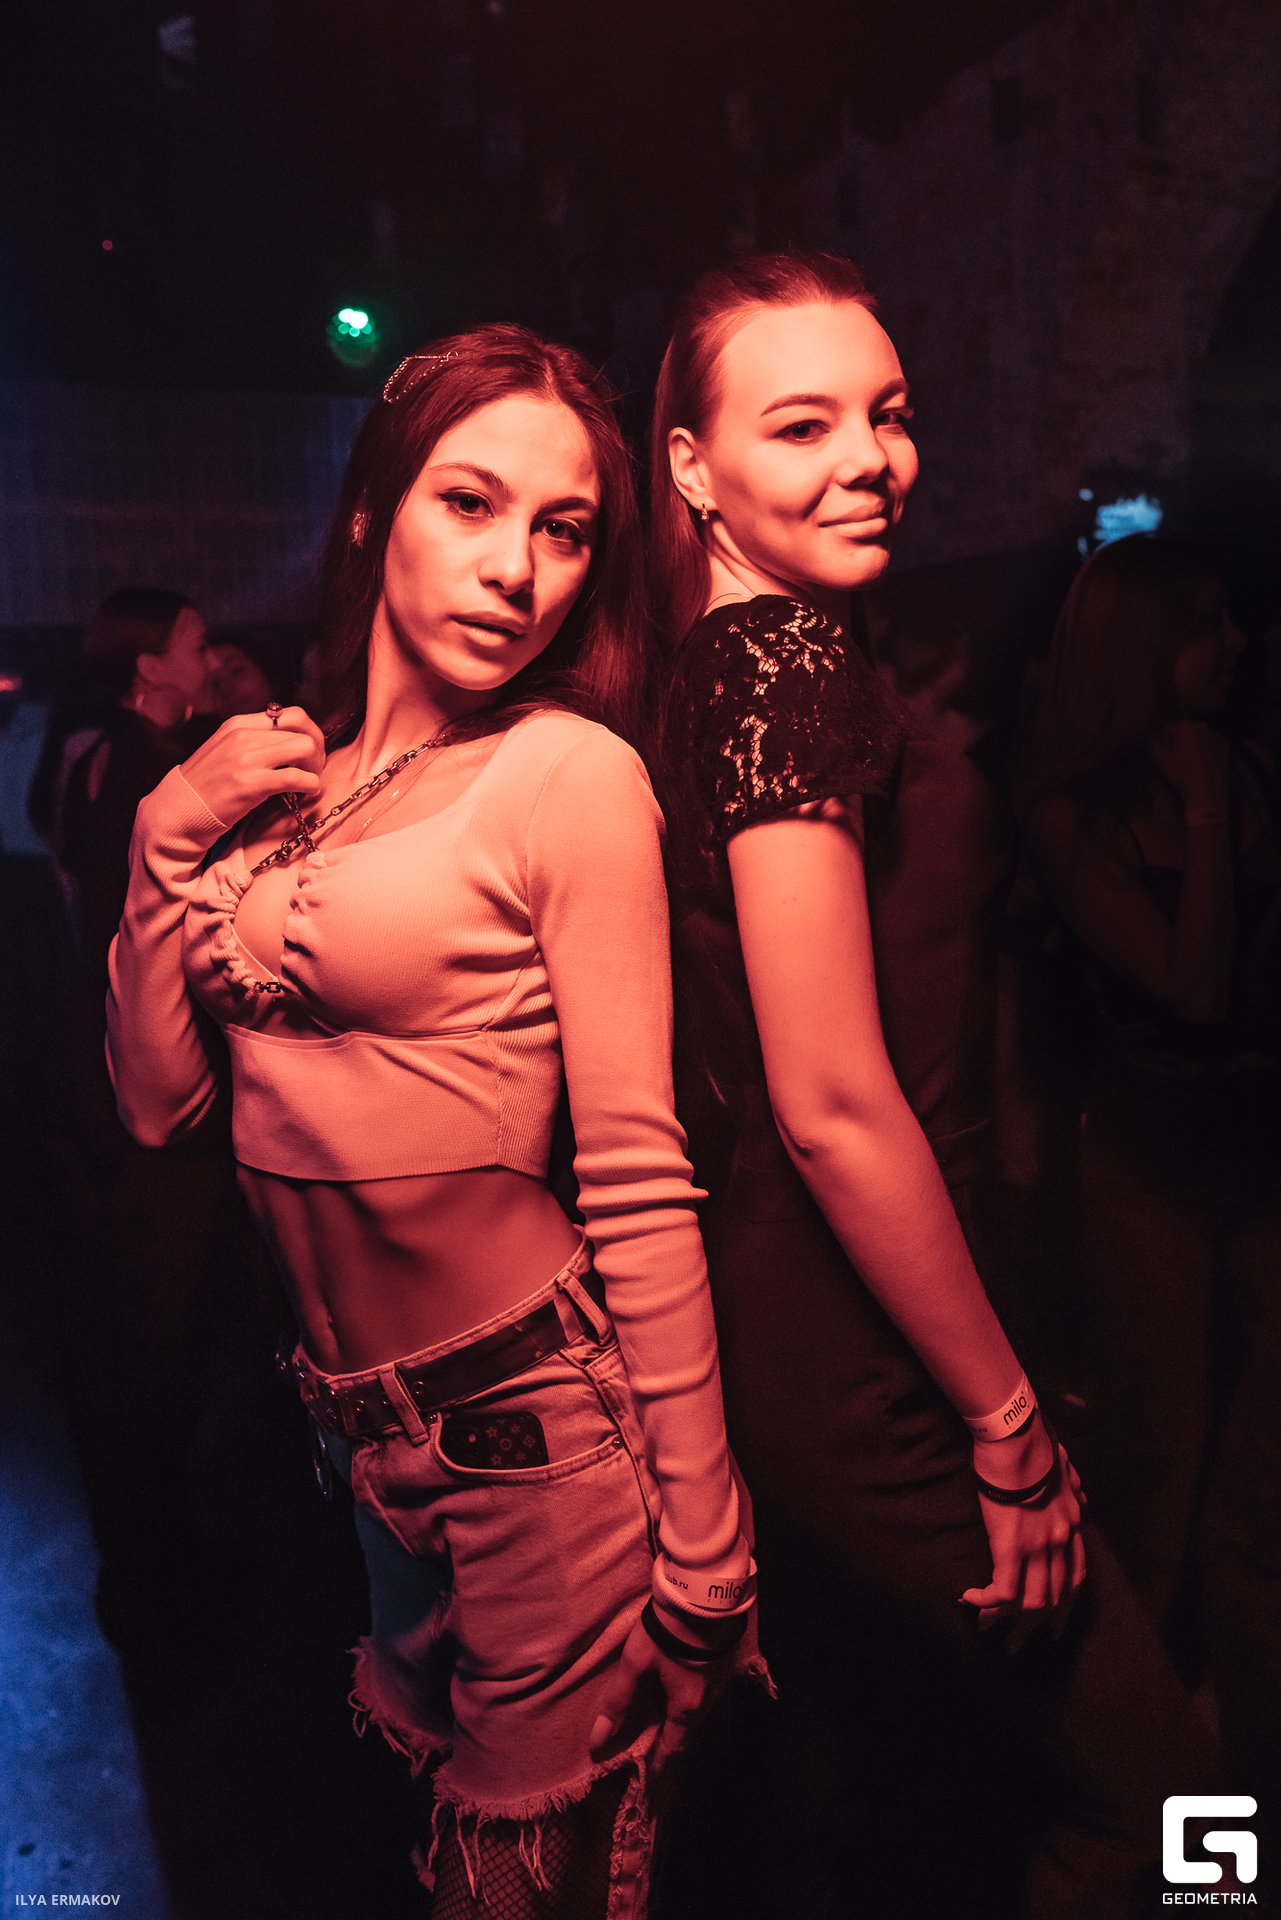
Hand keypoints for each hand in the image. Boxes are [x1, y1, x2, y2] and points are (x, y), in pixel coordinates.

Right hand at [179, 706, 325, 831]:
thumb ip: (254, 741)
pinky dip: (312, 785)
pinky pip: (297, 778)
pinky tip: (308, 793)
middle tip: (314, 769)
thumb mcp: (226, 750)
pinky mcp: (250, 784)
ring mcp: (246, 759)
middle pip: (302, 728)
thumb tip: (292, 742)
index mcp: (238, 724)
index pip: (291, 714)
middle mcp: (242, 735)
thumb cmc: (206, 786)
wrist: (178, 811)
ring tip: (310, 782)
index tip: (310, 752)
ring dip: (316, 767)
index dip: (311, 732)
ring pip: (304, 748)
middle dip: (317, 749)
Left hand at [588, 1610, 728, 1771]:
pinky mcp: (719, 1665)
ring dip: (678, 1725)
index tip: (650, 1781)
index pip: (672, 1748)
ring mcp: (716, 1683)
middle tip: (650, 1753)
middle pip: (686, 1733)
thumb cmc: (666, 1630)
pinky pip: (701, 1697)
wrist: (701, 1594)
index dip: (659, 1765)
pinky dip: (686, 1705)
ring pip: (695, 1715)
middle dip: (668, 1745)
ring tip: (660, 1727)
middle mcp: (706, 1701)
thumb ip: (617, 1701)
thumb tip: (597, 1741)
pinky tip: (676, 1696)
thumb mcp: (636, 1662)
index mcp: (686, 1706)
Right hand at [962, 1422, 1085, 1650]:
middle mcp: (1061, 1541)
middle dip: (1034, 1624)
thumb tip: (1079, 1494)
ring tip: (985, 1623)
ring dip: (1007, 1618)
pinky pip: (1003, 1591)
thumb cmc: (1032, 1442)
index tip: (1051, 1619)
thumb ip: (1072, 1484)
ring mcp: (1039, 1547)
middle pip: (1055, 1598)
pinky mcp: (1012, 1546)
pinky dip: (986, 1600)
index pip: (1077, 1576)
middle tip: (1015, 1639)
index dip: (1064, 1602)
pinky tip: (968, 1598)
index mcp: (1072, 1523)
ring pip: (1031, 1603)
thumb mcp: (1064, 1465)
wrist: (1016, 1436)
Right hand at [1151, 720, 1230, 810]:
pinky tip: (1205, 762)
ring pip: (1200, 736)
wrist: (1208, 790)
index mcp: (1185, 726)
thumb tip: (1158, 743)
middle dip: (1182, 740)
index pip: (1169, 729)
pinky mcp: (1226, 745)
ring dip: (1195, 743)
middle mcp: (1202, 725)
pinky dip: (1208, 748)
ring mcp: (1216, 734)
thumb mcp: (1161, 761)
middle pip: (1187, 730)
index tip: (1166, 752)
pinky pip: (1212, 743)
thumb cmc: (1182, 773)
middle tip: (1179, 756)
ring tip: (1193, 760)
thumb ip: (1156, 747)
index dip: (1166, 740)